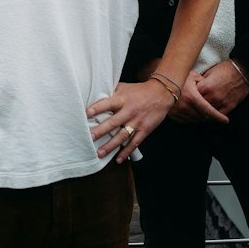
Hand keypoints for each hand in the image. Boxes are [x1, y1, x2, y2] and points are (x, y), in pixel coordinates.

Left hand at [89, 79, 217, 162]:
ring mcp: (137, 122)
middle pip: (113, 122)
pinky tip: (118, 159)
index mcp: (123, 99)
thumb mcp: (124, 87)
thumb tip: (94, 96)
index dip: (98, 108)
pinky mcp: (144, 130)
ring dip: (111, 145)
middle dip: (101, 131)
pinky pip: (134, 142)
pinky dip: (126, 151)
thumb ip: (111, 92)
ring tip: (100, 153)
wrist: (161, 94)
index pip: (108, 103)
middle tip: (89, 138)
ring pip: (122, 136)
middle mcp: (129, 111)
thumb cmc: (139, 91)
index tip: (87, 114)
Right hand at [169, 71, 233, 123]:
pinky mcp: (173, 115)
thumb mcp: (194, 76)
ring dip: (201, 118)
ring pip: (195, 120)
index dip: (219, 117)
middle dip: (210, 117)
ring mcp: (178, 112)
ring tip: (203, 112)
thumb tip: (212, 92)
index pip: (209, 111)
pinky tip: (192, 112)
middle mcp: (185, 107)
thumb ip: (204, 84)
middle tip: (214, 114)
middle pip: (203, 117)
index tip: (226, 121)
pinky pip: (186, 121)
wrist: (160, 81)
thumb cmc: (179, 76)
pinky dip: (191, 118)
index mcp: (193, 97)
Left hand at [185, 60, 248, 118]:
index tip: (187, 99)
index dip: (189, 98)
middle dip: (194, 107)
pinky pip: (219, 115)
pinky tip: (211, 115)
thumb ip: (200, 82)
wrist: (243, 69)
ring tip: (199, 113)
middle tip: (191, 108)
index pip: (192, 97)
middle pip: (198, 107)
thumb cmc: (226, 69)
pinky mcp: (230, 105)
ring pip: (208, 113)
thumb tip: (193, 88)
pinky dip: (214, 116)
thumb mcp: (209, 72)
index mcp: (206, 86)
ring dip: (203, 113)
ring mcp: (222, 102)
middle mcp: (212, 96)